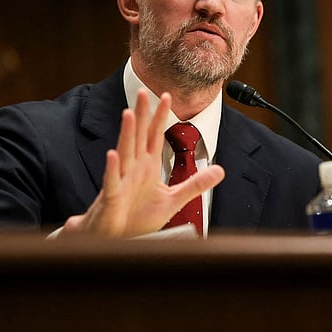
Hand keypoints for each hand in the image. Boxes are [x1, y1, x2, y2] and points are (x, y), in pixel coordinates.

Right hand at [61, 89, 224, 237]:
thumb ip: (196, 184)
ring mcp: (121, 181)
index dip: (160, 117)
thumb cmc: (137, 219)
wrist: (115, 240)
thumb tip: (221, 170)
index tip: (167, 96)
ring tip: (129, 113)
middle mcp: (133, 169)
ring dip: (127, 133)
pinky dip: (113, 168)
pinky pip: (112, 181)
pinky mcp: (111, 198)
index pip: (155, 136)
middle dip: (142, 114)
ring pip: (125, 153)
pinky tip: (114, 154)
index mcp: (147, 167)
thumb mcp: (173, 200)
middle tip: (144, 90)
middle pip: (138, 136)